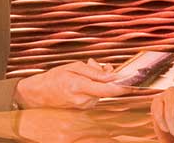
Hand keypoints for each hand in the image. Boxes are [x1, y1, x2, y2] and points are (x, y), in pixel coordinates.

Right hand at [15, 60, 133, 109]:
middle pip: (106, 89)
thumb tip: (112, 74)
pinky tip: (84, 81)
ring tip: (85, 72)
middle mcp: (84, 100)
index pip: (107, 90)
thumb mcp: (73, 68)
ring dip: (99, 81)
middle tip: (95, 64)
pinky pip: (96, 95)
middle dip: (106, 76)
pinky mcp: (84, 108)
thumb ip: (94, 72)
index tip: (134, 83)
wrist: (39, 94)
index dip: (122, 86)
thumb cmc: (54, 78)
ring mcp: (84, 106)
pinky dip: (94, 87)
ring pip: (102, 92)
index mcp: (80, 88)